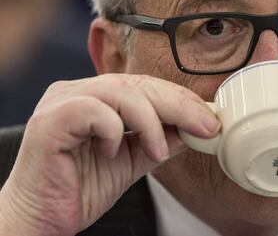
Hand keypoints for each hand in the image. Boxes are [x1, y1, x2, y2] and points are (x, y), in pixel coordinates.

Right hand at [0, 74, 219, 235]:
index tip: (207, 119)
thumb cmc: (81, 188)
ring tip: (160, 151)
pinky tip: (112, 151)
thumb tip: (193, 130)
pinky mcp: (50, 120)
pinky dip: (113, 130)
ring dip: (150, 121)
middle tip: (204, 126)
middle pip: (137, 84)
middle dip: (177, 105)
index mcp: (97, 97)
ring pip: (120, 91)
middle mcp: (79, 91)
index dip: (179, 100)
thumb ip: (158, 141)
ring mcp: (62, 101)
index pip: (145, 86)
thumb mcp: (132, 161)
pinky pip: (93, 109)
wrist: (41, 219)